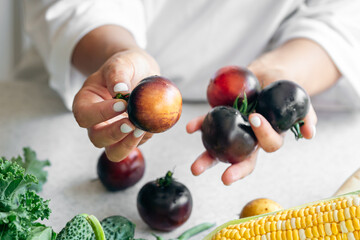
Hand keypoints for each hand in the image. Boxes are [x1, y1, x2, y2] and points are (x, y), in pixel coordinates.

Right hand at [72, 48, 159, 161]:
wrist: (141, 72)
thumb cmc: (126, 66)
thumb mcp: (121, 63)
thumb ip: (118, 74)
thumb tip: (120, 91)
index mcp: (86, 102)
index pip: (84, 115)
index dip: (100, 114)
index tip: (121, 104)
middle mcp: (96, 122)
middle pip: (97, 138)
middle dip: (114, 134)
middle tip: (131, 123)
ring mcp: (114, 132)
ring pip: (114, 152)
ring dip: (128, 145)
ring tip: (142, 130)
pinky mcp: (130, 137)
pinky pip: (135, 145)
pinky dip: (144, 138)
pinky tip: (151, 124)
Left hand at [187, 65, 316, 185]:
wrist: (265, 75)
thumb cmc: (283, 88)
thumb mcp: (298, 98)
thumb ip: (306, 114)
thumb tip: (310, 133)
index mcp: (270, 135)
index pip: (269, 144)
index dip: (263, 136)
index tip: (255, 118)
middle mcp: (250, 138)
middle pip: (243, 158)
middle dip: (234, 170)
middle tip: (225, 178)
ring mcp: (233, 130)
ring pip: (220, 149)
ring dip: (208, 158)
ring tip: (195, 169)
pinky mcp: (220, 119)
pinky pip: (208, 124)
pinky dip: (199, 126)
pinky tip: (189, 128)